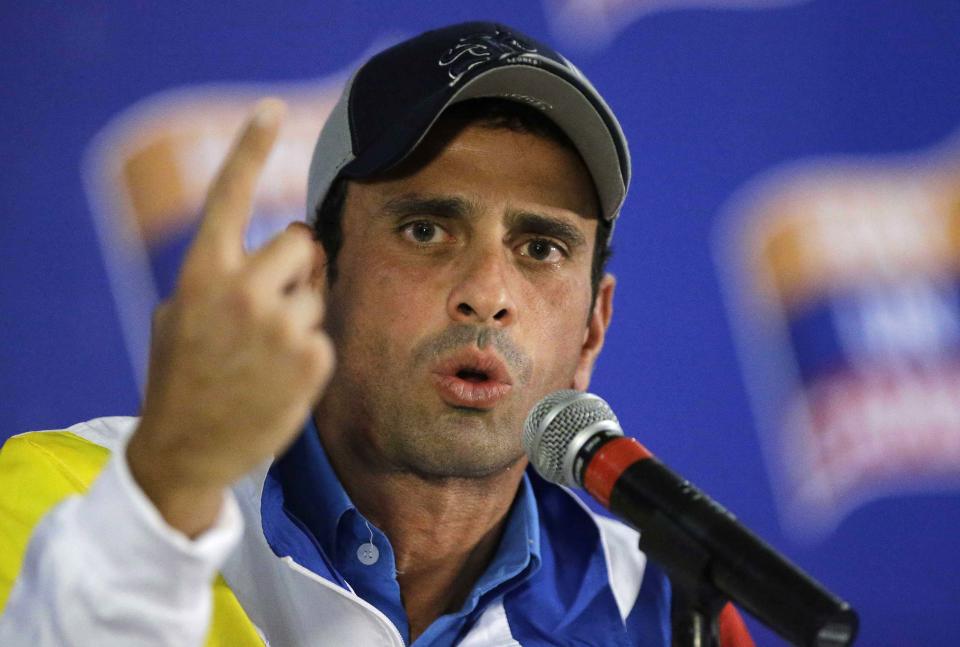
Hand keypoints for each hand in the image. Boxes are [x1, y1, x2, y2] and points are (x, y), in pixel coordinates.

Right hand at [126, 99, 334, 536]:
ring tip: (266, 351)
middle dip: (295, 263)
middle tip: (270, 301)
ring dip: (301, 310)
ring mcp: (282, 325)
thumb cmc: (183, 374)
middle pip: (302, 241)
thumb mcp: (180, 314)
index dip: (249, 147)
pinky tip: (278, 376)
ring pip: (318, 289)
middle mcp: (243, 290)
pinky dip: (309, 350)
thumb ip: (224, 272)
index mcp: (203, 272)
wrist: (187, 449)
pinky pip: (325, 331)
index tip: (269, 108)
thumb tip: (291, 245)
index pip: (230, 195)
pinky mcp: (314, 359)